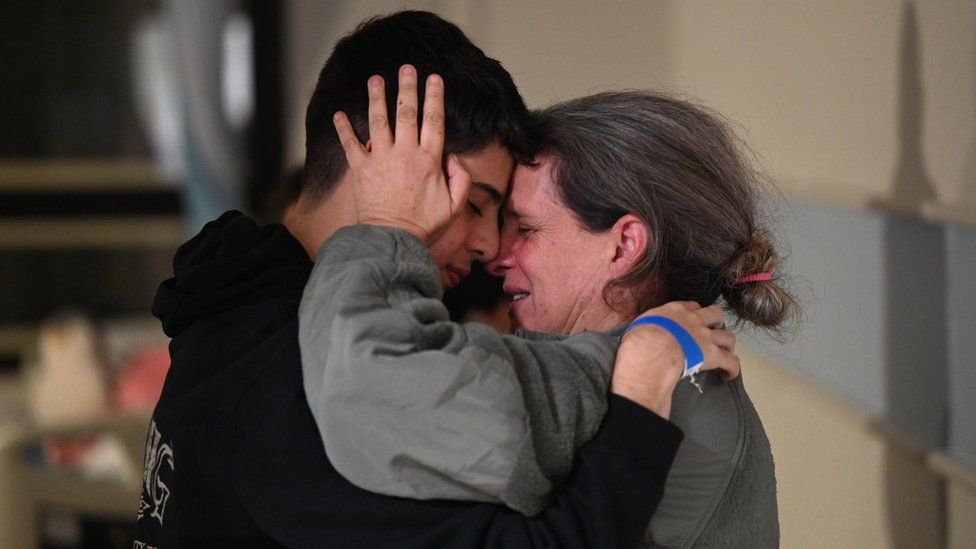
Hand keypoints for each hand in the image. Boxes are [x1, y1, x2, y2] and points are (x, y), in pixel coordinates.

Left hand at [332, 64, 470, 244]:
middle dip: (407, 87)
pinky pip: (350, 144)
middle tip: (406, 68)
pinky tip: (338, 113)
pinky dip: (343, 128)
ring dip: (377, 97)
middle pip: (407, 112)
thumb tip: (455, 159)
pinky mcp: (361, 169)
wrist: (392, 240)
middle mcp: (405, 153)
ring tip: (375, 79)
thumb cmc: (423, 226)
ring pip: (379, 120)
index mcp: (429, 160)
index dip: (435, 97)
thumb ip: (461, 180)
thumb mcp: (454, 206)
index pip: (434, 121)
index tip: (434, 79)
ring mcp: (381, 159)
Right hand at [611, 302, 738, 417]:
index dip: (695, 314)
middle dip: (716, 324)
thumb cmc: (640, 337)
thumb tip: (642, 332)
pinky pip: (731, 362)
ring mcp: (706, 337)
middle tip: (710, 335)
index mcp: (676, 310)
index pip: (692, 306)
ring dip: (727, 346)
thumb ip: (647, 325)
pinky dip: (732, 369)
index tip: (692, 323)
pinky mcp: (713, 355)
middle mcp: (695, 320)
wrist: (652, 348)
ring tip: (721, 355)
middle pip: (716, 314)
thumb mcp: (640, 324)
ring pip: (728, 337)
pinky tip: (727, 376)